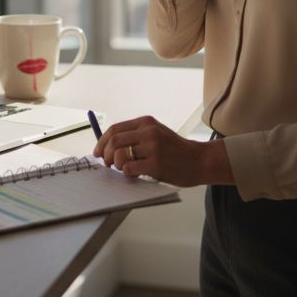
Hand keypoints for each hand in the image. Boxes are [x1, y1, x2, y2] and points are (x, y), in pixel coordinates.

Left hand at [92, 114, 233, 186]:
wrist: (200, 160)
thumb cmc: (176, 151)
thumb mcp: (157, 134)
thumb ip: (136, 136)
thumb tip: (107, 146)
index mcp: (146, 123)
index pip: (115, 129)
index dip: (102, 142)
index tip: (97, 152)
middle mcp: (149, 132)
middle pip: (114, 141)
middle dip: (105, 155)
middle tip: (107, 164)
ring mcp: (153, 148)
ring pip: (119, 155)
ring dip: (115, 165)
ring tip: (122, 169)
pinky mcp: (156, 164)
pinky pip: (129, 169)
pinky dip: (126, 173)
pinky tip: (134, 174)